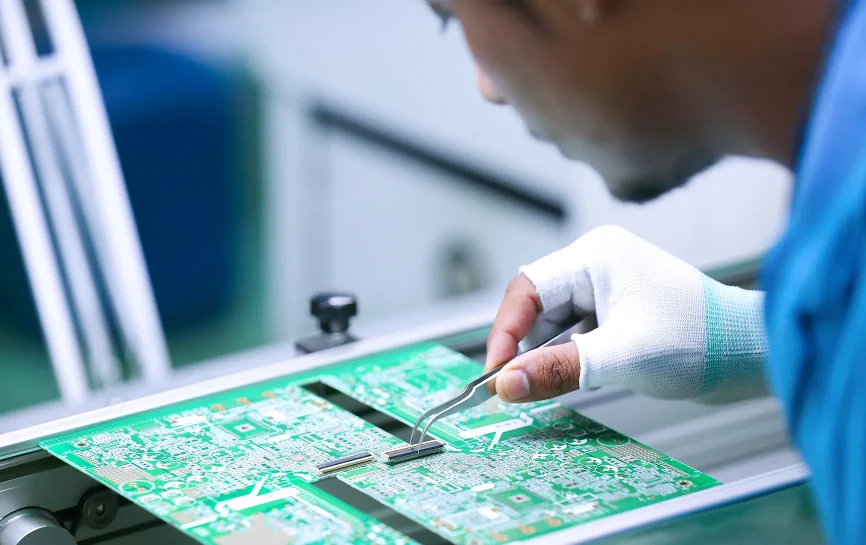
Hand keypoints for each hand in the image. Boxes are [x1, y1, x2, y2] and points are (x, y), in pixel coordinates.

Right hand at [485, 225, 767, 403]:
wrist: (751, 355)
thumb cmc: (698, 342)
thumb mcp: (620, 357)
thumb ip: (558, 369)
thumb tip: (505, 385)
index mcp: (595, 256)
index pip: (529, 288)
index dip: (506, 331)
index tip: (496, 372)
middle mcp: (596, 265)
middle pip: (537, 308)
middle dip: (526, 348)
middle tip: (514, 388)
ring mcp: (606, 289)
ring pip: (553, 325)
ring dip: (547, 356)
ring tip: (548, 387)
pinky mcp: (616, 313)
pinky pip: (574, 334)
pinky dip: (567, 359)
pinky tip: (571, 379)